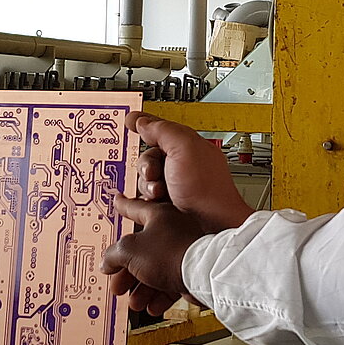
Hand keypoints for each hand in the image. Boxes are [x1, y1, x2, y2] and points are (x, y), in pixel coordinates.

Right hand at [103, 193, 209, 315]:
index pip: (135, 208)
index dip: (123, 206)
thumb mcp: (130, 251)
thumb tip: (107, 262)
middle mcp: (172, 230)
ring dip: (142, 290)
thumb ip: (113, 255)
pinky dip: (160, 295)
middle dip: (127, 271)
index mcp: (158, 216)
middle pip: (141, 250)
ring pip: (156, 270)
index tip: (117, 202)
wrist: (203, 273)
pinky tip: (152, 306)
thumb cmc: (171, 253)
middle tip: (117, 282)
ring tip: (134, 301)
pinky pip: (171, 282)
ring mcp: (183, 250)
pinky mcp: (192, 269)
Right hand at [129, 111, 254, 233]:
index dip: (145, 125)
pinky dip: (148, 198)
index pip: (161, 129)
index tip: (130, 121)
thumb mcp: (183, 148)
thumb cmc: (207, 188)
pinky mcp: (168, 202)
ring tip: (160, 192)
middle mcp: (182, 163)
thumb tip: (142, 121)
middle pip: (148, 156)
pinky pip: (146, 195)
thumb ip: (162, 130)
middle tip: (154, 173)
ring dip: (147, 184)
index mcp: (188, 145)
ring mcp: (175, 183)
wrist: (213, 224)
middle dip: (146, 165)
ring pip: (145, 177)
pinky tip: (157, 201)